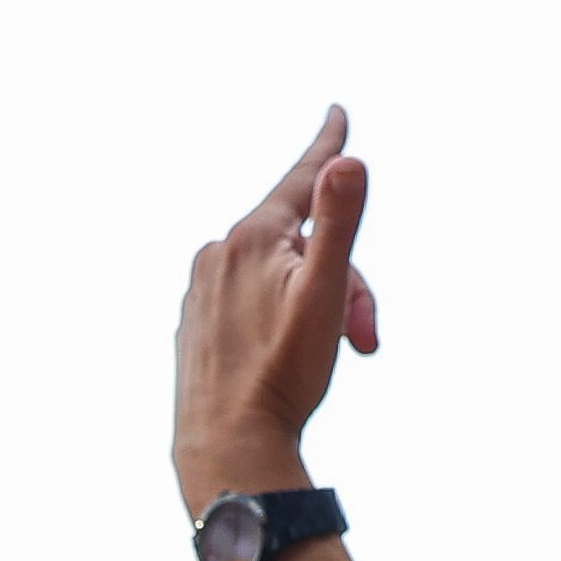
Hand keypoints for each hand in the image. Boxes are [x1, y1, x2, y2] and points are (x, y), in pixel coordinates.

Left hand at [173, 104, 385, 512]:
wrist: (228, 446)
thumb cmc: (283, 373)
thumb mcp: (324, 292)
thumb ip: (337, 222)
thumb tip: (346, 160)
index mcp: (251, 237)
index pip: (301, 180)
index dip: (327, 149)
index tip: (337, 114)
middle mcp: (218, 255)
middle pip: (303, 246)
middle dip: (347, 284)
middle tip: (365, 338)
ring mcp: (201, 292)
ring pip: (280, 279)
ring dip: (319, 309)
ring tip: (330, 356)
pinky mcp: (196, 327)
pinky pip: (251, 305)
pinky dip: (282, 322)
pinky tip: (285, 360)